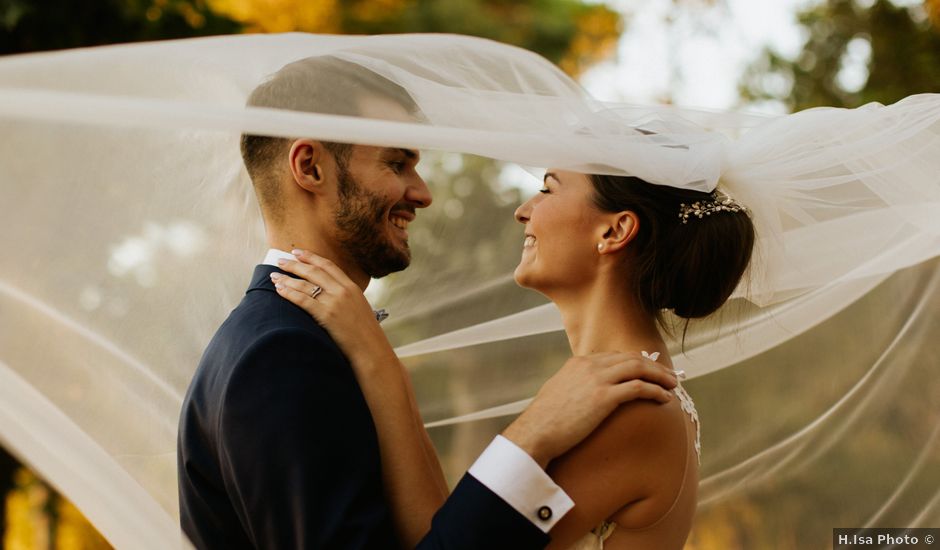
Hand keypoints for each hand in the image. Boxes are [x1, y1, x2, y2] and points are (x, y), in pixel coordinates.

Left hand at [270, 250, 390, 363]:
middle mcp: (343, 290)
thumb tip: (330, 291)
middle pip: (313, 271)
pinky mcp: (326, 315)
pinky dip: (289, 293)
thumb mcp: (359, 306)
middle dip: (294, 264)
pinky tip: (279, 290)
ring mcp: (334, 302)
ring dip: (287, 279)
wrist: (371, 348)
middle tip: (280, 261)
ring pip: (305, 284)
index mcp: (352, 286)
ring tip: (274, 276)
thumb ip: (346, 296)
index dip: (311, 257)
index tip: (297, 252)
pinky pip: (303, 300)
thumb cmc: (366, 332)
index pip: (328, 265)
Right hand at [502, 352, 678, 468]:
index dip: (638, 361)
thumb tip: (587, 392)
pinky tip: (665, 398)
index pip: (616, 356)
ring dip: (660, 375)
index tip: (651, 369)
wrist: (536, 432)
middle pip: (631, 358)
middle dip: (654, 365)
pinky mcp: (604, 397)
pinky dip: (655, 390)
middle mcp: (590, 366)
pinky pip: (638, 388)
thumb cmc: (545, 419)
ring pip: (638, 368)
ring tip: (673, 384)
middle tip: (669, 375)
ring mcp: (597, 379)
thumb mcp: (559, 391)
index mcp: (579, 362)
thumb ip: (575, 385)